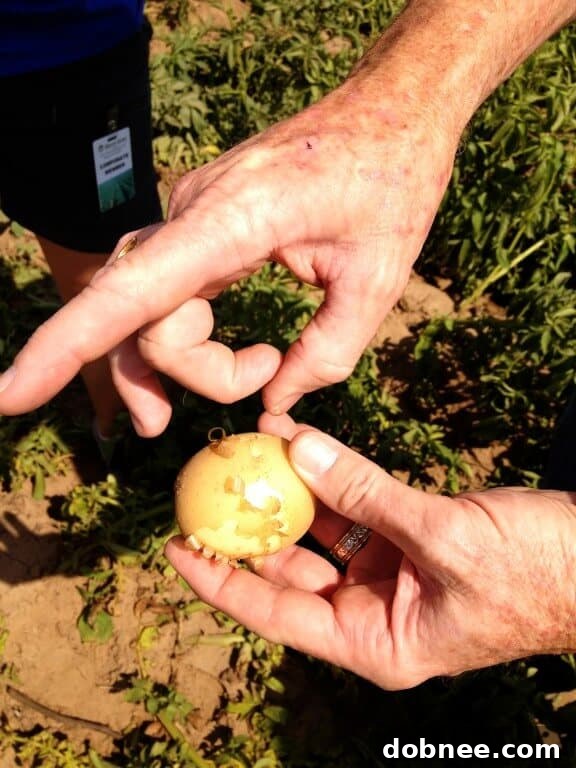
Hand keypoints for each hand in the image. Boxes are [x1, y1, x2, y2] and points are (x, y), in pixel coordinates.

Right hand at [0, 83, 456, 432]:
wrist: (390, 113)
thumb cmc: (391, 184)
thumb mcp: (377, 280)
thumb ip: (325, 355)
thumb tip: (278, 406)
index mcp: (232, 220)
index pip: (129, 291)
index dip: (63, 346)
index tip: (9, 394)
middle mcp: (192, 215)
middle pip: (142, 318)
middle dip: (194, 371)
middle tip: (270, 372)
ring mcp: (190, 217)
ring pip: (147, 308)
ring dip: (187, 360)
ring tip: (259, 371)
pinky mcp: (200, 225)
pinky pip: (165, 290)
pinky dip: (185, 335)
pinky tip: (223, 355)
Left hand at [165, 416, 575, 689]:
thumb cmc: (535, 572)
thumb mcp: (442, 535)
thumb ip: (365, 492)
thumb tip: (297, 448)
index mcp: (377, 643)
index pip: (277, 615)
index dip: (222, 583)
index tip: (177, 549)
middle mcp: (374, 615)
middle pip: (291, 573)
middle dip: (251, 530)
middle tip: (208, 489)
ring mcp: (389, 577)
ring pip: (320, 536)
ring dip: (289, 496)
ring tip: (249, 455)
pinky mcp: (406, 542)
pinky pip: (352, 511)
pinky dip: (328, 482)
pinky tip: (301, 448)